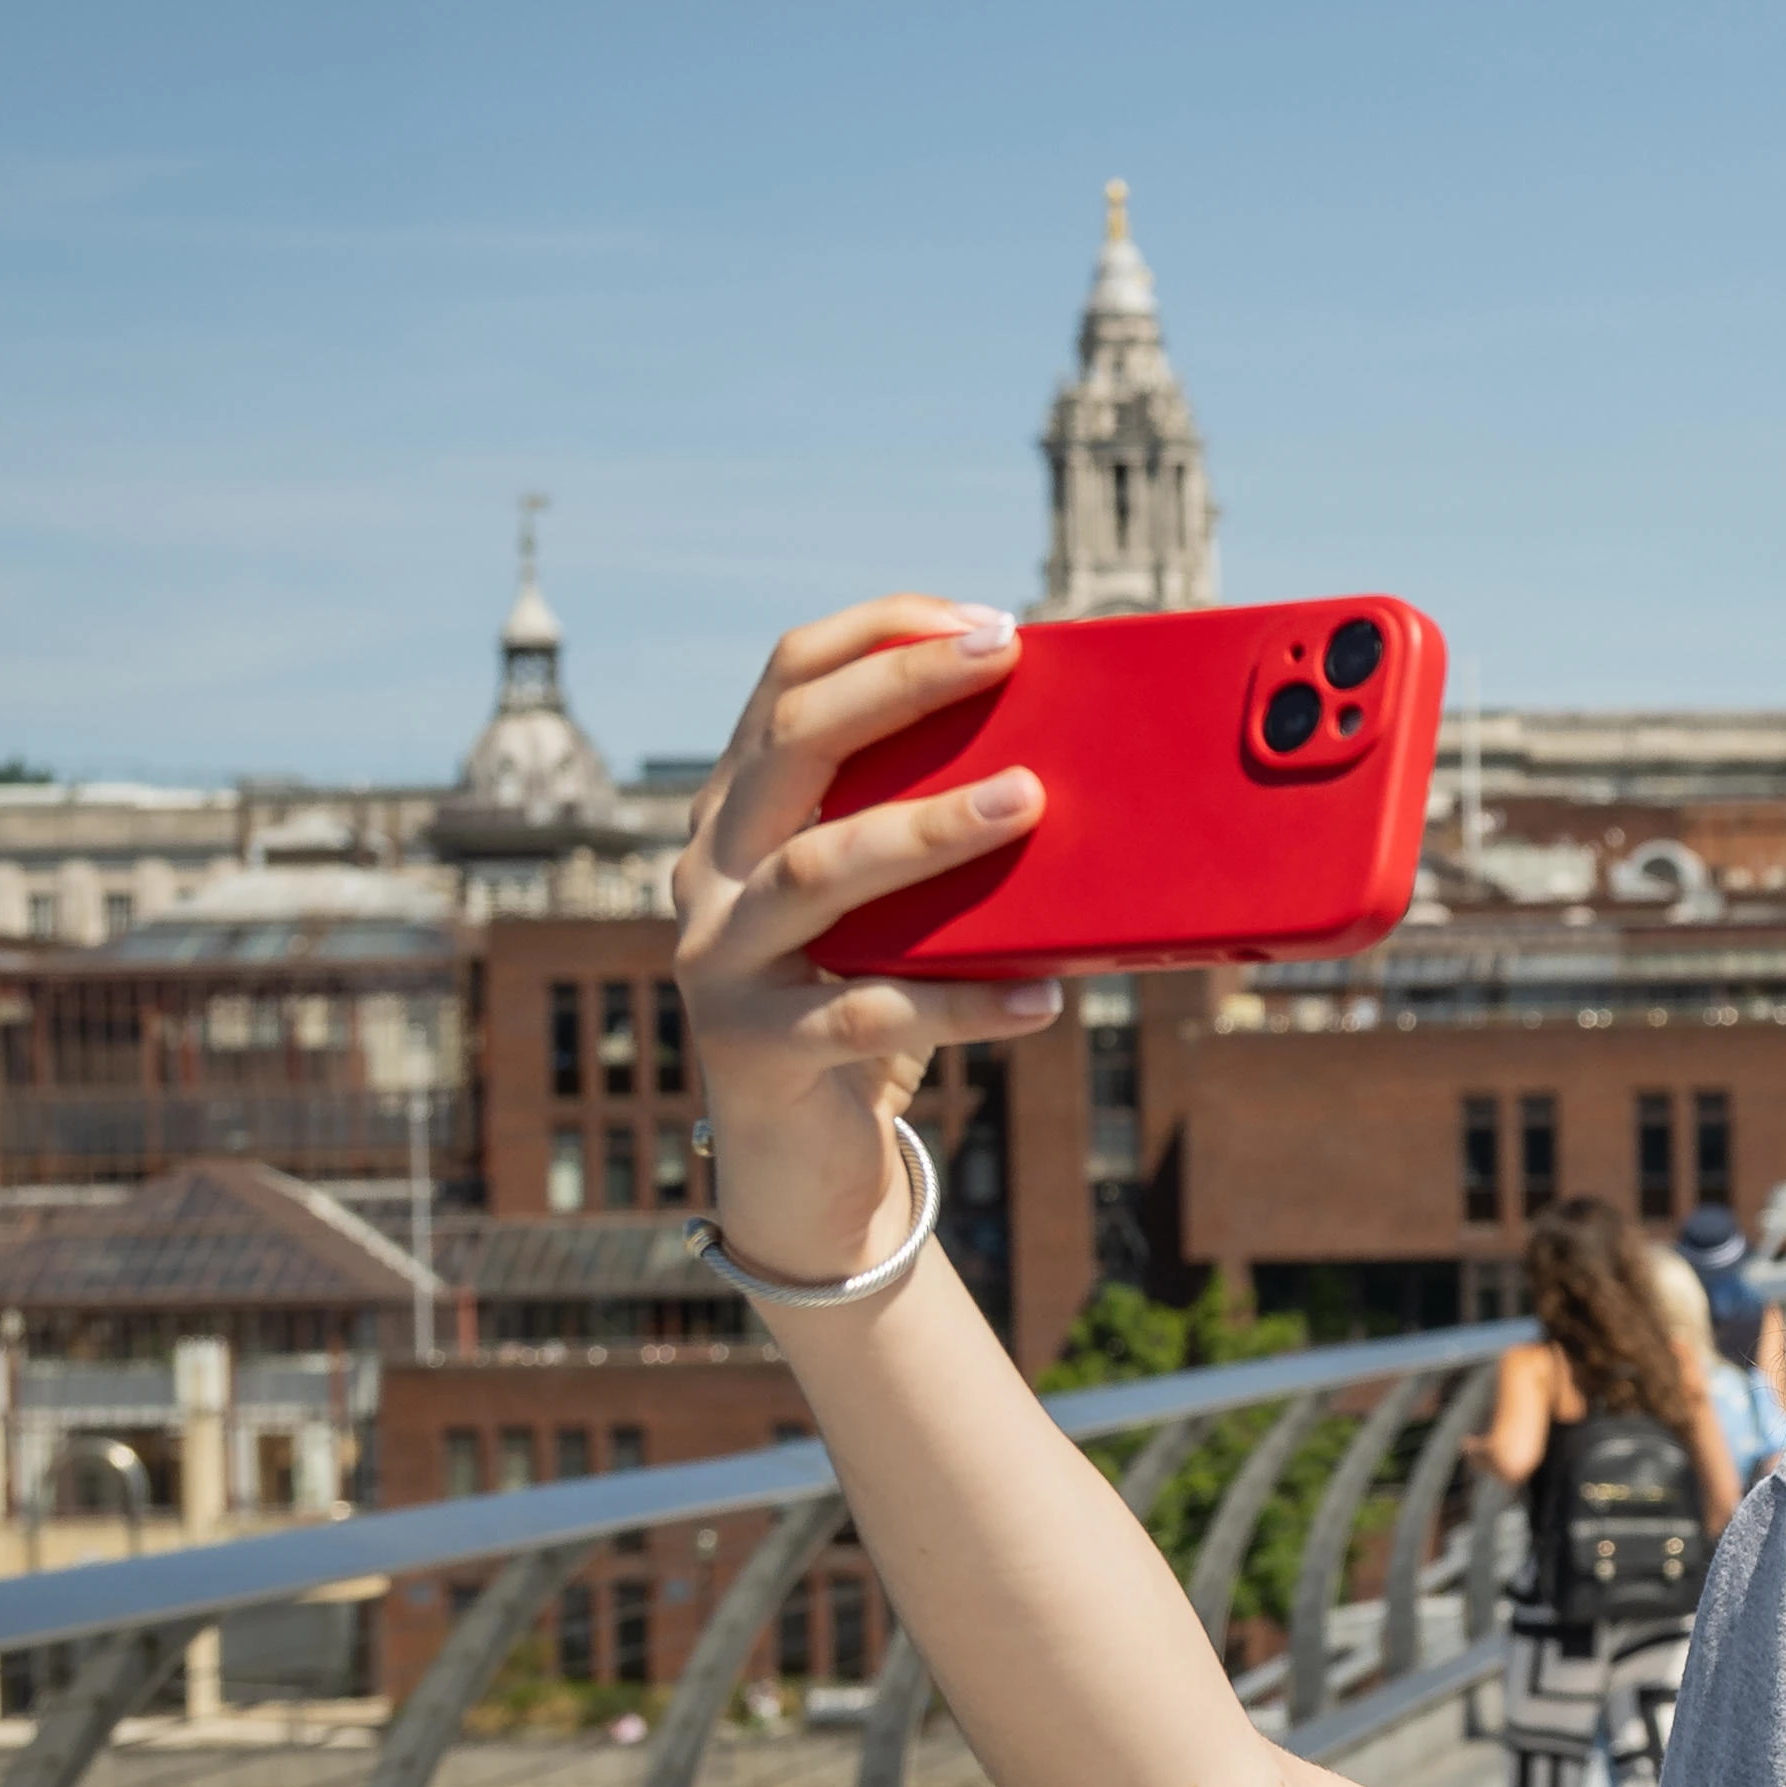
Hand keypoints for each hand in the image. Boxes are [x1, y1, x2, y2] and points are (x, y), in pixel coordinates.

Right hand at [670, 599, 1066, 1282]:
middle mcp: (712, 867)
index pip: (786, 680)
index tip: (985, 621)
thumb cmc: (871, 1003)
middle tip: (1002, 658)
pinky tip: (1043, 997)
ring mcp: (720, 956)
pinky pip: (866, 1012)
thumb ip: (940, 837)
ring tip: (1028, 801)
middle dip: (899, 686)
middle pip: (792, 745)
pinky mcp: (754, 1046)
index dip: (878, 634)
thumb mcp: (900, 908)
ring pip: (821, 867)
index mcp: (743, 810)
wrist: (805, 1164)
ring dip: (929, 826)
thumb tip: (1074, 766)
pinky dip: (964, 1001)